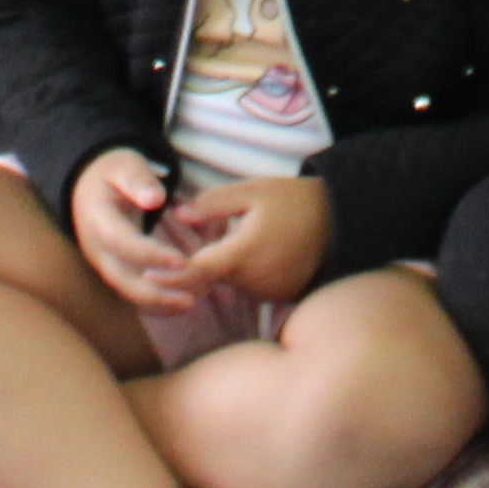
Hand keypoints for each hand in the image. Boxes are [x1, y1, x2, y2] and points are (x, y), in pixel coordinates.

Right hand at [72, 151, 198, 314]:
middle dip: (155, 294)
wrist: (88, 187)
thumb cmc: (112, 174)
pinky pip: (133, 292)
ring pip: (128, 292)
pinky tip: (181, 303)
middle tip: (190, 299)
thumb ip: (139, 181)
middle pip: (122, 280)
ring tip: (190, 303)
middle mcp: (98, 250)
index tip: (182, 261)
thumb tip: (156, 198)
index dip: (151, 255)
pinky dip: (156, 302)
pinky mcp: (115, 272)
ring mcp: (105, 264)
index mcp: (98, 221)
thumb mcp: (124, 166)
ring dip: (158, 303)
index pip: (122, 243)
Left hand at [165, 174, 331, 306]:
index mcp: (242, 254)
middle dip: (194, 266)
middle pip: (210, 278)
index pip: (197, 271)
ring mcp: (266, 292)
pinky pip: (248, 287)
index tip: (146, 274)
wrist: (342, 222)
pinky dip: (242, 273)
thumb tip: (178, 215)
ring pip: (228, 283)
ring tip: (232, 241)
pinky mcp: (278, 296)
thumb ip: (213, 204)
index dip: (170, 274)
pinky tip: (256, 250)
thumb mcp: (254, 191)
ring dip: (221, 268)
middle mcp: (252, 280)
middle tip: (182, 247)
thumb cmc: (295, 201)